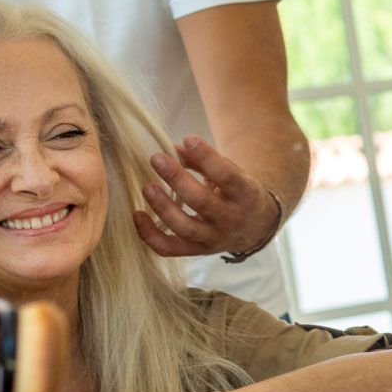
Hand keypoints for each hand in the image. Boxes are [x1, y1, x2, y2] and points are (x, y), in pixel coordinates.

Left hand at [135, 136, 280, 259]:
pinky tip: (138, 215)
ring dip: (163, 207)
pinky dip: (150, 235)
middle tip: (156, 158)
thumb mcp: (232, 172)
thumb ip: (205, 160)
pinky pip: (170, 248)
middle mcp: (230, 219)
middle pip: (202, 201)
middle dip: (177, 179)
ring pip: (185, 227)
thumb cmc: (237, 193)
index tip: (189, 139)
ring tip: (147, 187)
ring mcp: (213, 238)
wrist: (254, 228)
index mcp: (244, 195)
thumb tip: (174, 148)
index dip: (207, 157)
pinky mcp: (196, 251)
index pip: (226, 176)